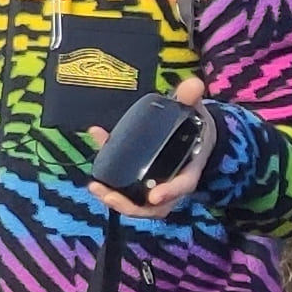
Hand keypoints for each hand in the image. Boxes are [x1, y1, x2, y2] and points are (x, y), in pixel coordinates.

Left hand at [82, 74, 212, 220]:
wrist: (197, 137)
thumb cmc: (193, 127)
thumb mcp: (194, 112)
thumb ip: (191, 99)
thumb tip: (193, 84)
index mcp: (189, 169)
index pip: (182, 186)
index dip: (169, 192)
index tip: (153, 197)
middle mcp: (174, 184)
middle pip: (156, 207)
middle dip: (131, 206)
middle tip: (108, 195)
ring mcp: (159, 189)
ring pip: (140, 206)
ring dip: (117, 202)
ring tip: (96, 188)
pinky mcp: (144, 187)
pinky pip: (129, 193)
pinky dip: (112, 187)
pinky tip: (95, 175)